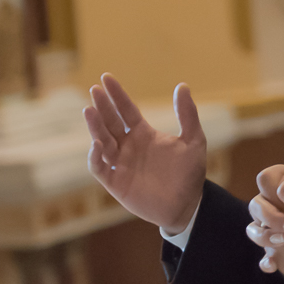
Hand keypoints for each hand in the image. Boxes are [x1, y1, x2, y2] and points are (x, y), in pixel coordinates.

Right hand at [84, 73, 205, 234]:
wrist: (187, 205)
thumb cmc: (190, 172)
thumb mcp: (193, 140)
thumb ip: (187, 114)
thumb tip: (182, 85)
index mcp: (144, 134)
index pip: (126, 110)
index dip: (117, 94)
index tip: (106, 78)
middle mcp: (129, 146)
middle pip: (111, 122)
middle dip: (102, 106)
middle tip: (94, 90)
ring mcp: (120, 163)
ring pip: (102, 141)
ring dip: (95, 127)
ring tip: (89, 110)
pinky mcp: (115, 182)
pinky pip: (100, 167)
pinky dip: (95, 156)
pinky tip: (98, 143)